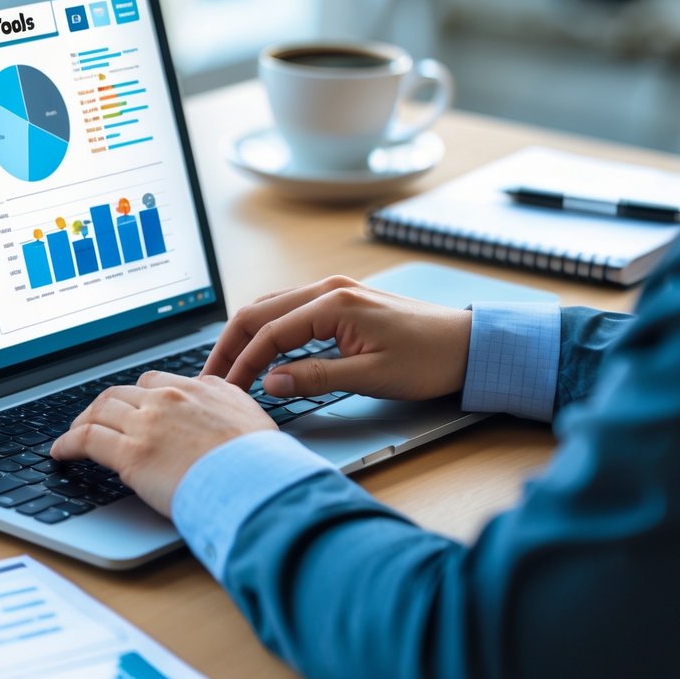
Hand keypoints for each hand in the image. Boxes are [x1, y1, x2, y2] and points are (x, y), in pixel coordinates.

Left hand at [51, 371, 274, 515]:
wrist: (257, 481)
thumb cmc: (261, 460)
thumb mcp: (250, 414)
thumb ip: (228, 400)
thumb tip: (217, 397)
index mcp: (199, 388)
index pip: (155, 382)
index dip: (136, 396)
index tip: (130, 407)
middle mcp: (170, 399)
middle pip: (121, 393)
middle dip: (104, 406)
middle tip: (94, 420)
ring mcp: (148, 424)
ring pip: (100, 411)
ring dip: (83, 422)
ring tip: (74, 435)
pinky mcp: (131, 453)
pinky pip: (87, 438)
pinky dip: (68, 442)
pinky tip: (60, 452)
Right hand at [202, 275, 471, 400]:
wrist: (468, 345)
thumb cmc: (428, 360)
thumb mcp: (370, 378)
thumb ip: (314, 378)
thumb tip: (269, 383)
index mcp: (333, 303)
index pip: (270, 333)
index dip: (242, 363)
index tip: (226, 390)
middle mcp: (328, 288)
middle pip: (259, 312)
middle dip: (230, 345)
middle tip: (211, 378)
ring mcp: (333, 290)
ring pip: (270, 307)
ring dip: (246, 335)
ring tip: (228, 366)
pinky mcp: (340, 300)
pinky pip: (289, 308)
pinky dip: (267, 328)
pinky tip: (260, 350)